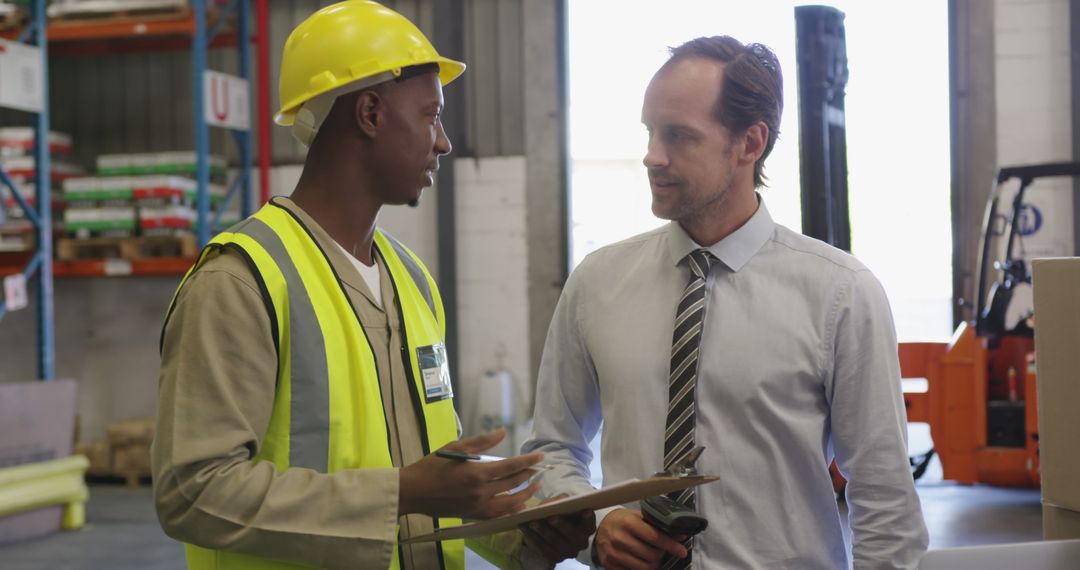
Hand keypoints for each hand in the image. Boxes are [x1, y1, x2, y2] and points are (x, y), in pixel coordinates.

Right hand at [399, 428, 542, 518]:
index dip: (528, 461)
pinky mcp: (473, 515)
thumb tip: (502, 432)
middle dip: (528, 475)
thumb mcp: (456, 447)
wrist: (414, 491)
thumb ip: (482, 441)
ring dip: (525, 495)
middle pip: (513, 483)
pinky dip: (511, 510)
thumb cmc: (432, 465)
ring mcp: (478, 506)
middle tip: (538, 469)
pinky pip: (498, 514)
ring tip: (534, 488)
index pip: (511, 466)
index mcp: (477, 472)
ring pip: (510, 503)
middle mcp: (481, 491)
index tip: (540, 457)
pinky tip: (518, 504)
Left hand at [519, 494, 595, 563]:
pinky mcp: (556, 558)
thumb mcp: (565, 504)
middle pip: (572, 534)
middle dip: (561, 525)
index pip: (590, 523)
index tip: (585, 511)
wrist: (556, 532)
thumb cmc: (563, 514)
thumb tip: (551, 503)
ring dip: (543, 532)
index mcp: (588, 527)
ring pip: (555, 542)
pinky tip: (525, 528)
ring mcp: (569, 552)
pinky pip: (544, 548)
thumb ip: (562, 501)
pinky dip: (533, 538)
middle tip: (550, 517)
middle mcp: (581, 542)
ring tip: (532, 522)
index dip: (588, 518)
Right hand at [593, 508, 686, 569]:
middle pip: (652, 555)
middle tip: (659, 549)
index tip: (682, 551)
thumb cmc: (623, 521)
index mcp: (628, 522)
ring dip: (653, 563)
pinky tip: (639, 560)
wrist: (600, 528)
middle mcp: (619, 538)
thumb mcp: (638, 517)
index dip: (671, 545)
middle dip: (661, 554)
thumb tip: (680, 536)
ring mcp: (613, 553)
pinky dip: (641, 569)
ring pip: (645, 568)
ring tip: (651, 556)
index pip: (655, 537)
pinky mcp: (609, 565)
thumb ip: (658, 526)